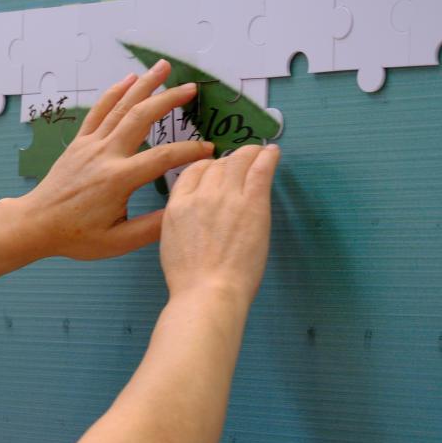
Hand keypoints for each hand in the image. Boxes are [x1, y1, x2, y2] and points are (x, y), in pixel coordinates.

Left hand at [16, 60, 214, 260]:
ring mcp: (90, 146)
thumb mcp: (117, 242)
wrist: (36, 224)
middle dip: (168, 99)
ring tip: (163, 67)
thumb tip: (181, 212)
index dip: (189, 152)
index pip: (162, 158)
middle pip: (141, 117)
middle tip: (192, 88)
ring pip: (120, 108)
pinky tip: (128, 79)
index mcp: (118, 180)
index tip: (209, 150)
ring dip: (143, 85)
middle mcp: (105, 156)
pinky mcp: (79, 143)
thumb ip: (151, 228)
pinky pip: (98, 112)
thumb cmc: (75, 236)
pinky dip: (113, 93)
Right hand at [159, 143, 280, 302]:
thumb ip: (181, 222)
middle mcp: (200, 194)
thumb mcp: (171, 244)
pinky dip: (267, 157)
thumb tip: (195, 217)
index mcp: (177, 206)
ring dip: (250, 153)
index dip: (207, 167)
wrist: (208, 290)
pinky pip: (260, 169)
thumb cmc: (189, 280)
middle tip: (242, 163)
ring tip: (260, 152)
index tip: (217, 170)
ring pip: (239, 161)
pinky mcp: (252, 202)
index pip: (192, 172)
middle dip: (229, 162)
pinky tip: (272, 152)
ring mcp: (227, 196)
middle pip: (216, 165)